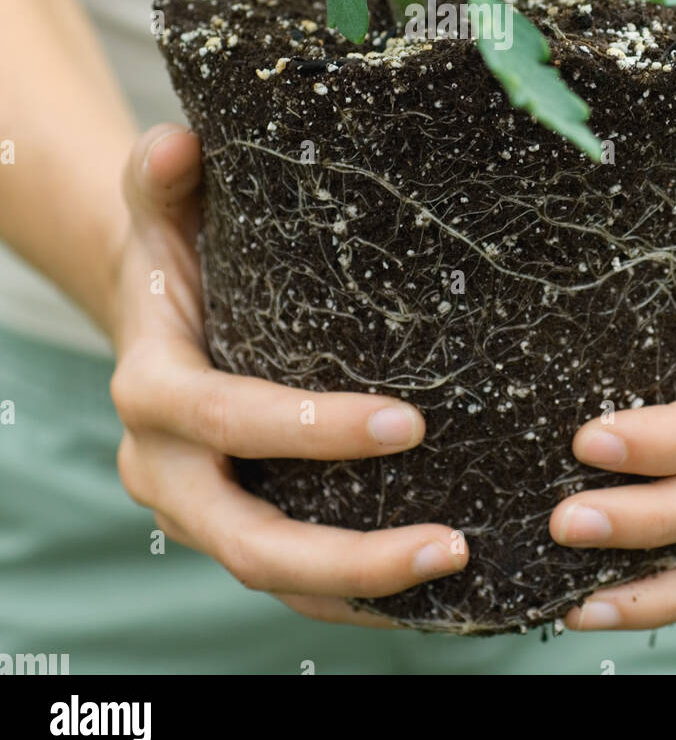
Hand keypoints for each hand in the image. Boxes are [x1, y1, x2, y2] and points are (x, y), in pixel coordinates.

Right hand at [108, 124, 466, 626]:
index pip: (224, 421)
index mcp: (151, 389)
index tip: (409, 422)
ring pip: (275, 578)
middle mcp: (164, 466)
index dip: (309, 432)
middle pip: (248, 539)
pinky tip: (436, 585)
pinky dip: (356, 595)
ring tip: (460, 564)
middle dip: (346, 554)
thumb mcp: (162, 204)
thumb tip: (179, 145)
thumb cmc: (174, 245)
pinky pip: (294, 582)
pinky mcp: (235, 523)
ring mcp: (199, 508)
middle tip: (450, 540)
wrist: (154, 305)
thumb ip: (162, 175)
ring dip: (363, 587)